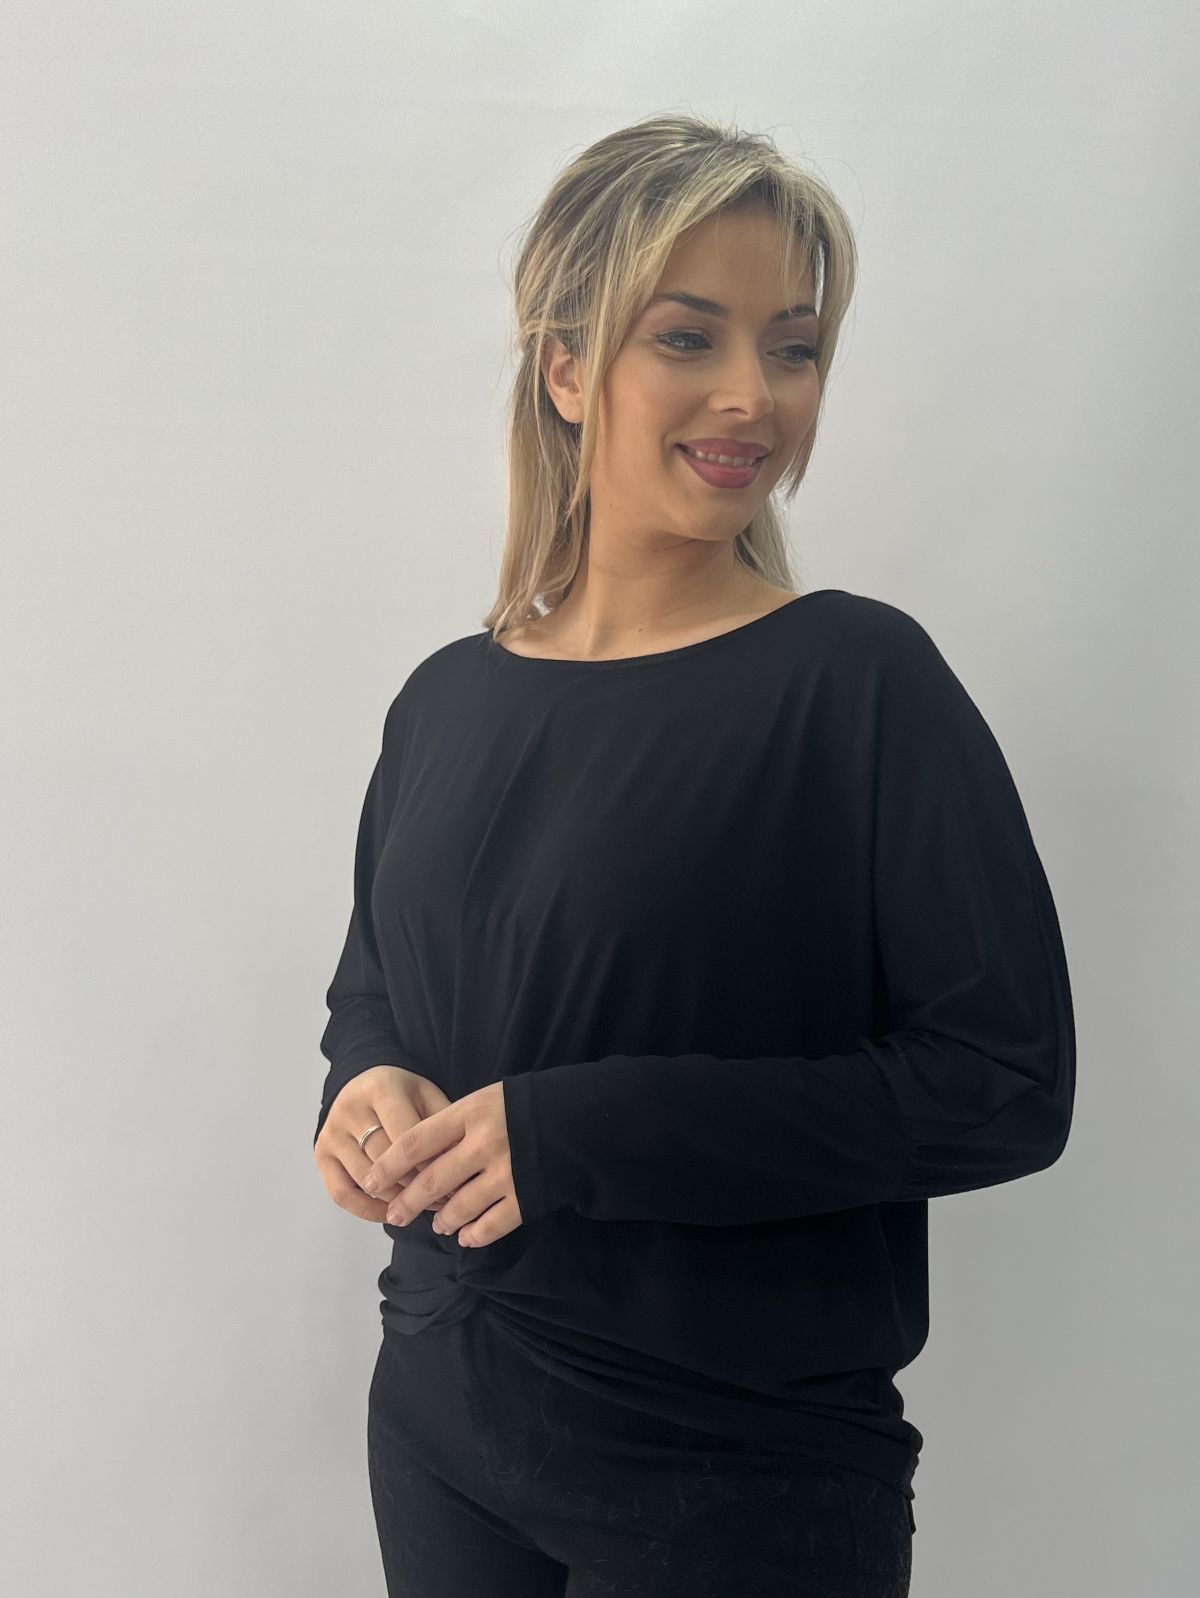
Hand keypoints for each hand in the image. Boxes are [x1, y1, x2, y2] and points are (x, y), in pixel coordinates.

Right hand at [313, 1064, 458, 1223]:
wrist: (365, 1083)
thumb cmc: (404, 1096)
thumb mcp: (428, 1096)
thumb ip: (443, 1125)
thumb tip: (458, 1166)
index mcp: (381, 1088)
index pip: (407, 1136)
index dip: (431, 1164)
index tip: (454, 1182)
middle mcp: (350, 1108)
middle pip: (385, 1160)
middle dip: (416, 1185)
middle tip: (443, 1202)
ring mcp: (331, 1131)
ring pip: (366, 1179)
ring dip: (396, 1200)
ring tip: (422, 1207)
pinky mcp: (321, 1153)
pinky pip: (341, 1193)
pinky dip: (366, 1210)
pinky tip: (390, 1214)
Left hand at [361, 1081, 522, 1248]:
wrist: (577, 1116)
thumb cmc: (522, 1105)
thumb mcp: (485, 1099)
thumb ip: (452, 1125)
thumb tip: (413, 1159)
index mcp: (469, 1113)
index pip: (415, 1142)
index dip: (388, 1166)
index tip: (371, 1182)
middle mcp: (484, 1143)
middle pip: (431, 1181)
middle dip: (407, 1203)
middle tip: (394, 1216)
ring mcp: (506, 1172)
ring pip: (459, 1207)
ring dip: (443, 1220)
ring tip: (438, 1225)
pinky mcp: (526, 1196)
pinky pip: (491, 1224)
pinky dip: (475, 1234)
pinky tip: (466, 1237)